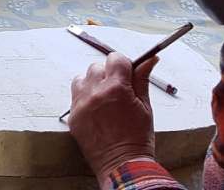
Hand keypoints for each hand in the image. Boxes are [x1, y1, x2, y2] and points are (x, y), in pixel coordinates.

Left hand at [68, 52, 159, 179]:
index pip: (115, 58)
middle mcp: (95, 93)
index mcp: (117, 88)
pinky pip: (75, 97)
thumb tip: (150, 60)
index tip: (127, 72)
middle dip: (108, 74)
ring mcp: (81, 105)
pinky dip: (84, 98)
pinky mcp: (72, 116)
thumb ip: (142, 80)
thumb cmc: (138, 138)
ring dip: (92, 83)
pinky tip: (96, 110)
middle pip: (96, 67)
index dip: (123, 63)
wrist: (122, 165)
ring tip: (104, 98)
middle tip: (118, 89)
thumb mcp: (146, 106)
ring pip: (81, 79)